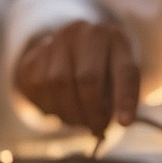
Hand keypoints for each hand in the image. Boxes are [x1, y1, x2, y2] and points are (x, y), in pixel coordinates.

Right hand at [13, 22, 138, 135]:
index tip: (125, 124)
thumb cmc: (102, 72)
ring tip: (79, 121)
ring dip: (70, 112)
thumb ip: (117, 101)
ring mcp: (57, 40)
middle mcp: (86, 33)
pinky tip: (59, 110)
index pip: (124, 71)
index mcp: (115, 39)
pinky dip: (50, 106)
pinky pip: (39, 85)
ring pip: (60, 83)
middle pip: (88, 78)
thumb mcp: (117, 80)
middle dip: (92, 111)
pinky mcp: (36, 53)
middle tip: (97, 129)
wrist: (68, 52)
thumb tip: (105, 129)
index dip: (125, 99)